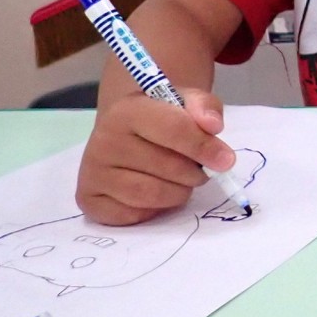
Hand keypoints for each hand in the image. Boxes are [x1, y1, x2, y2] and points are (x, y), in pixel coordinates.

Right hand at [75, 90, 236, 225]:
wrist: (125, 133)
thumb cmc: (161, 118)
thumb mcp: (184, 101)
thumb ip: (204, 107)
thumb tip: (212, 126)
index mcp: (127, 111)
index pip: (174, 129)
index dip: (204, 146)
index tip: (226, 161)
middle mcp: (103, 141)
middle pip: (168, 167)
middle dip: (194, 173)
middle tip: (198, 170)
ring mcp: (92, 172)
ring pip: (152, 195)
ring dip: (178, 192)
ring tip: (180, 180)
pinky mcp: (89, 200)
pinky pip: (135, 215)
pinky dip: (155, 209)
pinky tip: (155, 192)